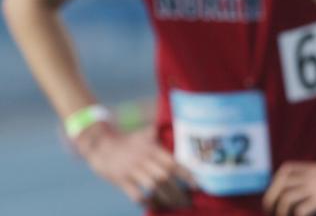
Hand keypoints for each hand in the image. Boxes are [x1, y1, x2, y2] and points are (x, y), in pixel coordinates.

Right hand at [73, 122, 194, 209]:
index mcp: (153, 148)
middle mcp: (144, 159)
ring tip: (176, 206)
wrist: (101, 144)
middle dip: (178, 191)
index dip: (186, 175)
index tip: (197, 185)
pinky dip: (146, 201)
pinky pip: (135, 194)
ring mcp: (132, 170)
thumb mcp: (145, 134)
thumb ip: (160, 136)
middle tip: (188, 201)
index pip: (173, 162)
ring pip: (153, 186)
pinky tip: (154, 206)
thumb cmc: (128, 141)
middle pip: (165, 177)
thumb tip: (177, 127)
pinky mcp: (120, 179)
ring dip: (166, 198)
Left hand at [264, 150, 315, 215]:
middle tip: (273, 212)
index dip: (277, 182)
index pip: (286, 170)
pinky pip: (301, 211)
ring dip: (282, 212)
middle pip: (280, 183)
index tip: (278, 196)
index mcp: (315, 170)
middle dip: (271, 198)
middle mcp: (313, 178)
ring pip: (286, 198)